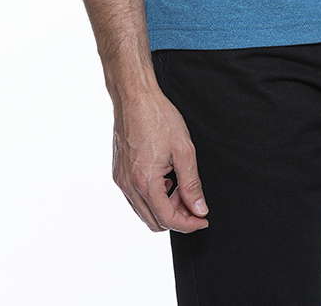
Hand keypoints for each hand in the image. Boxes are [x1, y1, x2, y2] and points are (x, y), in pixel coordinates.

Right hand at [112, 87, 208, 233]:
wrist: (134, 96)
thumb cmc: (158, 117)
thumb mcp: (184, 150)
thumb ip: (192, 184)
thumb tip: (199, 209)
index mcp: (145, 182)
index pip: (168, 219)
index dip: (188, 224)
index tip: (202, 219)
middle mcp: (128, 185)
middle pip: (154, 221)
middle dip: (177, 217)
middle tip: (193, 202)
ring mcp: (121, 180)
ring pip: (143, 211)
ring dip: (164, 208)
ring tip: (180, 187)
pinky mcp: (118, 172)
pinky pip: (135, 197)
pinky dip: (152, 197)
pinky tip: (165, 179)